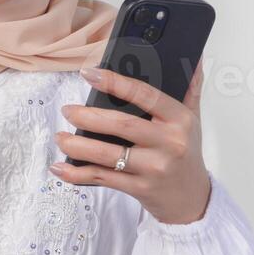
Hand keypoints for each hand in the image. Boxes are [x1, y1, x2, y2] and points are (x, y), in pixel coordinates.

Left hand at [49, 63, 210, 224]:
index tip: (89, 74)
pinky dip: (77, 174)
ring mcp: (154, 168)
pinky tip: (60, 168)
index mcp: (179, 119)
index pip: (145, 95)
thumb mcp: (193, 118)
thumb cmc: (186, 153)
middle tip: (68, 110)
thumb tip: (192, 56)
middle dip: (88, 117)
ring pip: (108, 155)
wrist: (192, 198)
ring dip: (77, 146)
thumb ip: (190, 87)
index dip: (115, 82)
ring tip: (60, 137)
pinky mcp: (140, 189)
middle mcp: (169, 143)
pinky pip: (103, 179)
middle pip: (121, 125)